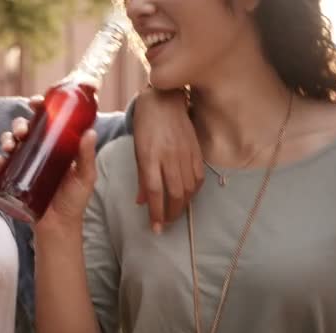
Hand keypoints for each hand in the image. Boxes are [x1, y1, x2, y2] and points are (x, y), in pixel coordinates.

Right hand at [0, 111, 97, 228]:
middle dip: (19, 124)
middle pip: (25, 129)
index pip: (46, 121)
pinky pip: (3, 164)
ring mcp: (25, 165)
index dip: (39, 108)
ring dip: (7, 138)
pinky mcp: (14, 179)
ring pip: (11, 142)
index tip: (36, 102)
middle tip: (22, 131)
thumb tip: (91, 131)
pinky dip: (0, 159)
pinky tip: (2, 159)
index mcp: (56, 146)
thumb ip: (87, 156)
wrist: (58, 227)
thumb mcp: (85, 177)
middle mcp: (39, 152)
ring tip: (12, 145)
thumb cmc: (74, 201)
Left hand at [133, 88, 203, 232]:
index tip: (156, 228)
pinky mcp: (196, 150)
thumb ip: (141, 178)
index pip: (154, 192)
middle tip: (167, 223)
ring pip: (188, 188)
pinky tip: (188, 196)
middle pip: (174, 194)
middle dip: (171, 214)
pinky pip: (198, 177)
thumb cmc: (145, 126)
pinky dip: (194, 191)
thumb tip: (141, 202)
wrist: (163, 101)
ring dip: (183, 205)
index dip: (156, 213)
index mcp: (150, 157)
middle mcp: (169, 157)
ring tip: (176, 213)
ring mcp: (185, 153)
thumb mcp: (137, 151)